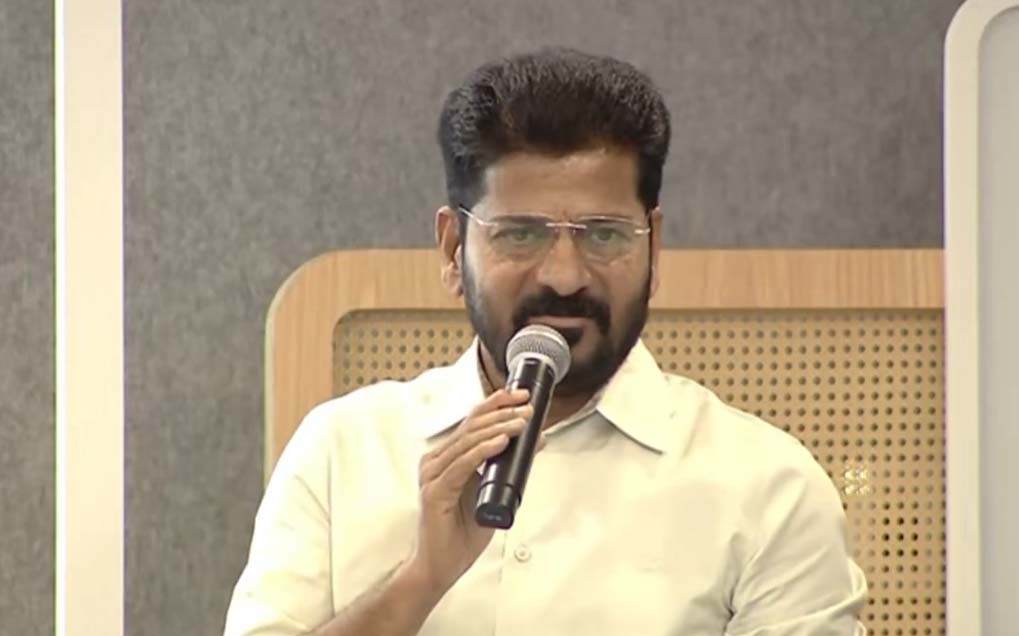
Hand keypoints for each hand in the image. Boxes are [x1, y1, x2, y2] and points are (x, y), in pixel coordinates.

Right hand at [404, 388, 545, 593]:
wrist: (441, 567)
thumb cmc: (461, 534)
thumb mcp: (495, 493)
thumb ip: (510, 467)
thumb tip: (537, 440)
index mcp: (447, 457)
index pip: (473, 421)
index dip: (496, 404)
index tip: (521, 395)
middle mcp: (436, 461)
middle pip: (471, 425)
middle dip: (502, 412)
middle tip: (528, 407)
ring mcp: (433, 475)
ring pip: (468, 441)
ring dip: (498, 428)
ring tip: (522, 422)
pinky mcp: (434, 491)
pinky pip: (462, 465)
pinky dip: (483, 451)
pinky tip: (501, 442)